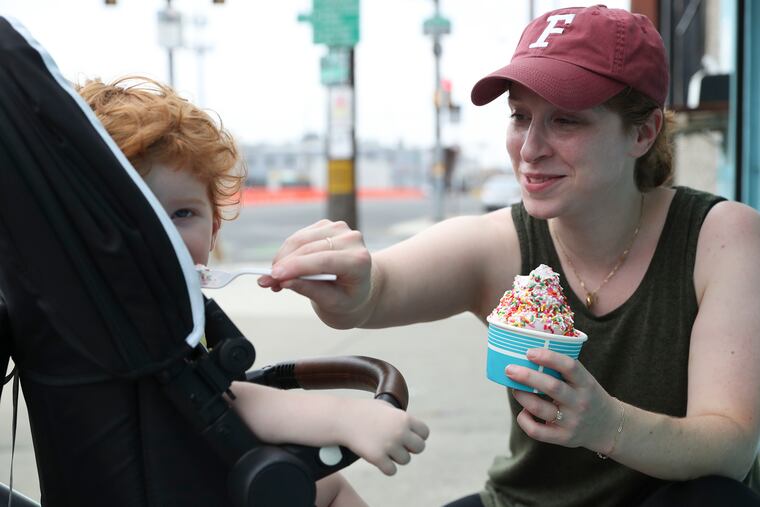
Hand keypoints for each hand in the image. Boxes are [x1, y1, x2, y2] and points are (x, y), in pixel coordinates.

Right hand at [258, 219, 372, 328]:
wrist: (360, 286)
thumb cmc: (348, 298)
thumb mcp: (333, 303)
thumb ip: (310, 291)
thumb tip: (284, 282)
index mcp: (359, 260)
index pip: (325, 260)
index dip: (297, 267)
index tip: (274, 276)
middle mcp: (351, 239)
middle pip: (309, 248)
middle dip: (283, 265)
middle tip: (265, 282)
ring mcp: (339, 229)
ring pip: (300, 240)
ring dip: (282, 259)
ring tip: (273, 280)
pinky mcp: (326, 226)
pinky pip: (298, 237)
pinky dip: (287, 253)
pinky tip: (283, 269)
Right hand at [337, 397, 429, 475]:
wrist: (342, 418)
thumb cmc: (363, 410)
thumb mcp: (385, 407)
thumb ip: (400, 417)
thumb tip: (412, 428)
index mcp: (404, 418)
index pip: (425, 433)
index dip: (417, 435)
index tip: (408, 436)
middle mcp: (400, 432)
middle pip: (419, 448)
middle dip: (409, 448)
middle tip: (397, 445)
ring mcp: (389, 445)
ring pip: (405, 460)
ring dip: (396, 457)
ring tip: (384, 449)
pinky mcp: (377, 457)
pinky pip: (391, 470)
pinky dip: (386, 467)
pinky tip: (379, 459)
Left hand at [505, 348, 618, 454]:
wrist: (609, 427)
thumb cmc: (587, 396)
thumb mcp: (584, 380)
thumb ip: (563, 370)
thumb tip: (528, 354)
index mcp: (586, 384)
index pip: (569, 367)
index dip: (548, 357)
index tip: (529, 352)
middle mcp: (580, 402)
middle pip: (551, 387)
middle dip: (527, 376)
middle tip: (509, 369)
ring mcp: (571, 422)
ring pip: (539, 408)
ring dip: (522, 395)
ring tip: (514, 387)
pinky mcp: (563, 438)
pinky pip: (536, 430)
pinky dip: (524, 420)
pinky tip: (524, 411)